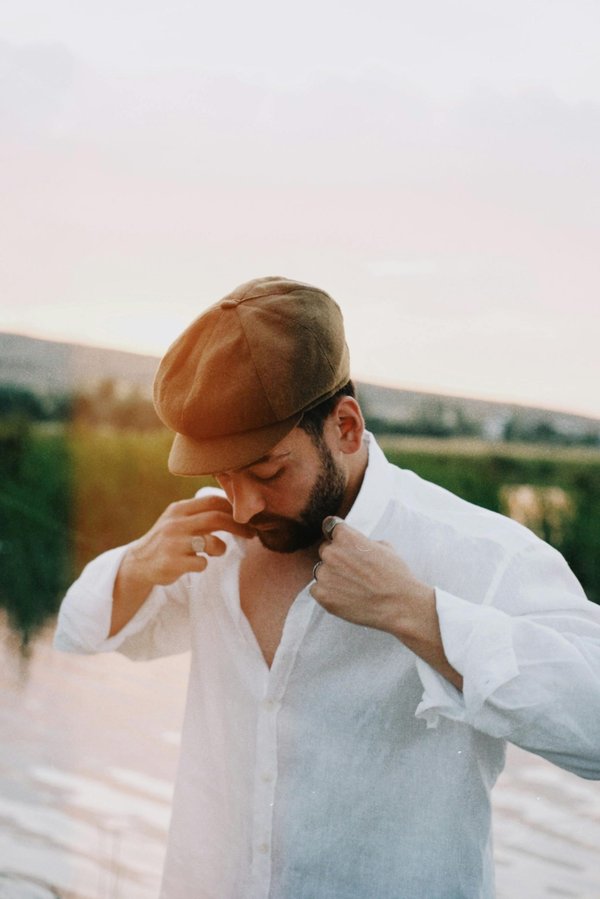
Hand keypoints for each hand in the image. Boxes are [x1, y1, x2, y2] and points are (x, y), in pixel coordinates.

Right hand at [124, 495, 254, 587]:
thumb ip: (200, 513)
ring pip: (212, 543)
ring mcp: (173, 544)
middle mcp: (175, 523)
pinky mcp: (172, 563)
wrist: (139, 563)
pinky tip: (196, 564)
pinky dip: (204, 564)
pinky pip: (201, 563)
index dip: (233, 508)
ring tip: (216, 552)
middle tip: (250, 534)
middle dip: (238, 527)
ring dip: (221, 548)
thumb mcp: (178, 520)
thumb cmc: (167, 540)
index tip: (245, 517)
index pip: (212, 501)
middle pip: (216, 519)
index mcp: (179, 509)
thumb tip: (235, 509)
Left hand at [310, 517, 433, 635]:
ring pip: (321, 571)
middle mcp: (331, 552)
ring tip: (352, 587)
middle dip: (337, 559)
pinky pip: (316, 590)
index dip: (339, 537)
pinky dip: (327, 593)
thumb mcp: (384, 547)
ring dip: (332, 577)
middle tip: (354, 572)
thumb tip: (359, 545)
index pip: (331, 527)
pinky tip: (345, 597)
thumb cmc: (395, 576)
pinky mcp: (322, 594)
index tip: (342, 543)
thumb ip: (364, 542)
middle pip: (326, 551)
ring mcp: (324, 574)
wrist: (398, 605)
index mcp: (345, 536)